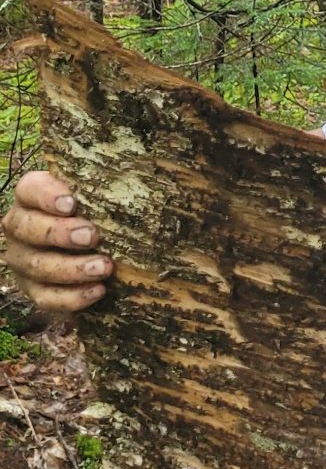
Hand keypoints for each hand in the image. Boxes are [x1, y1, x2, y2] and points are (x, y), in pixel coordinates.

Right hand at [1, 170, 113, 313]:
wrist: (97, 247)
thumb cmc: (102, 209)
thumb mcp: (106, 192)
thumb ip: (119, 180)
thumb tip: (163, 171)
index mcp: (32, 196)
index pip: (29, 188)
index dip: (46, 196)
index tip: (72, 203)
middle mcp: (20, 226)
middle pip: (27, 229)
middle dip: (59, 233)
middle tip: (93, 236)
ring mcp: (23, 259)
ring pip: (36, 266)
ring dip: (71, 268)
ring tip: (105, 267)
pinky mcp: (33, 289)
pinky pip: (45, 297)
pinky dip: (71, 297)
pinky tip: (99, 290)